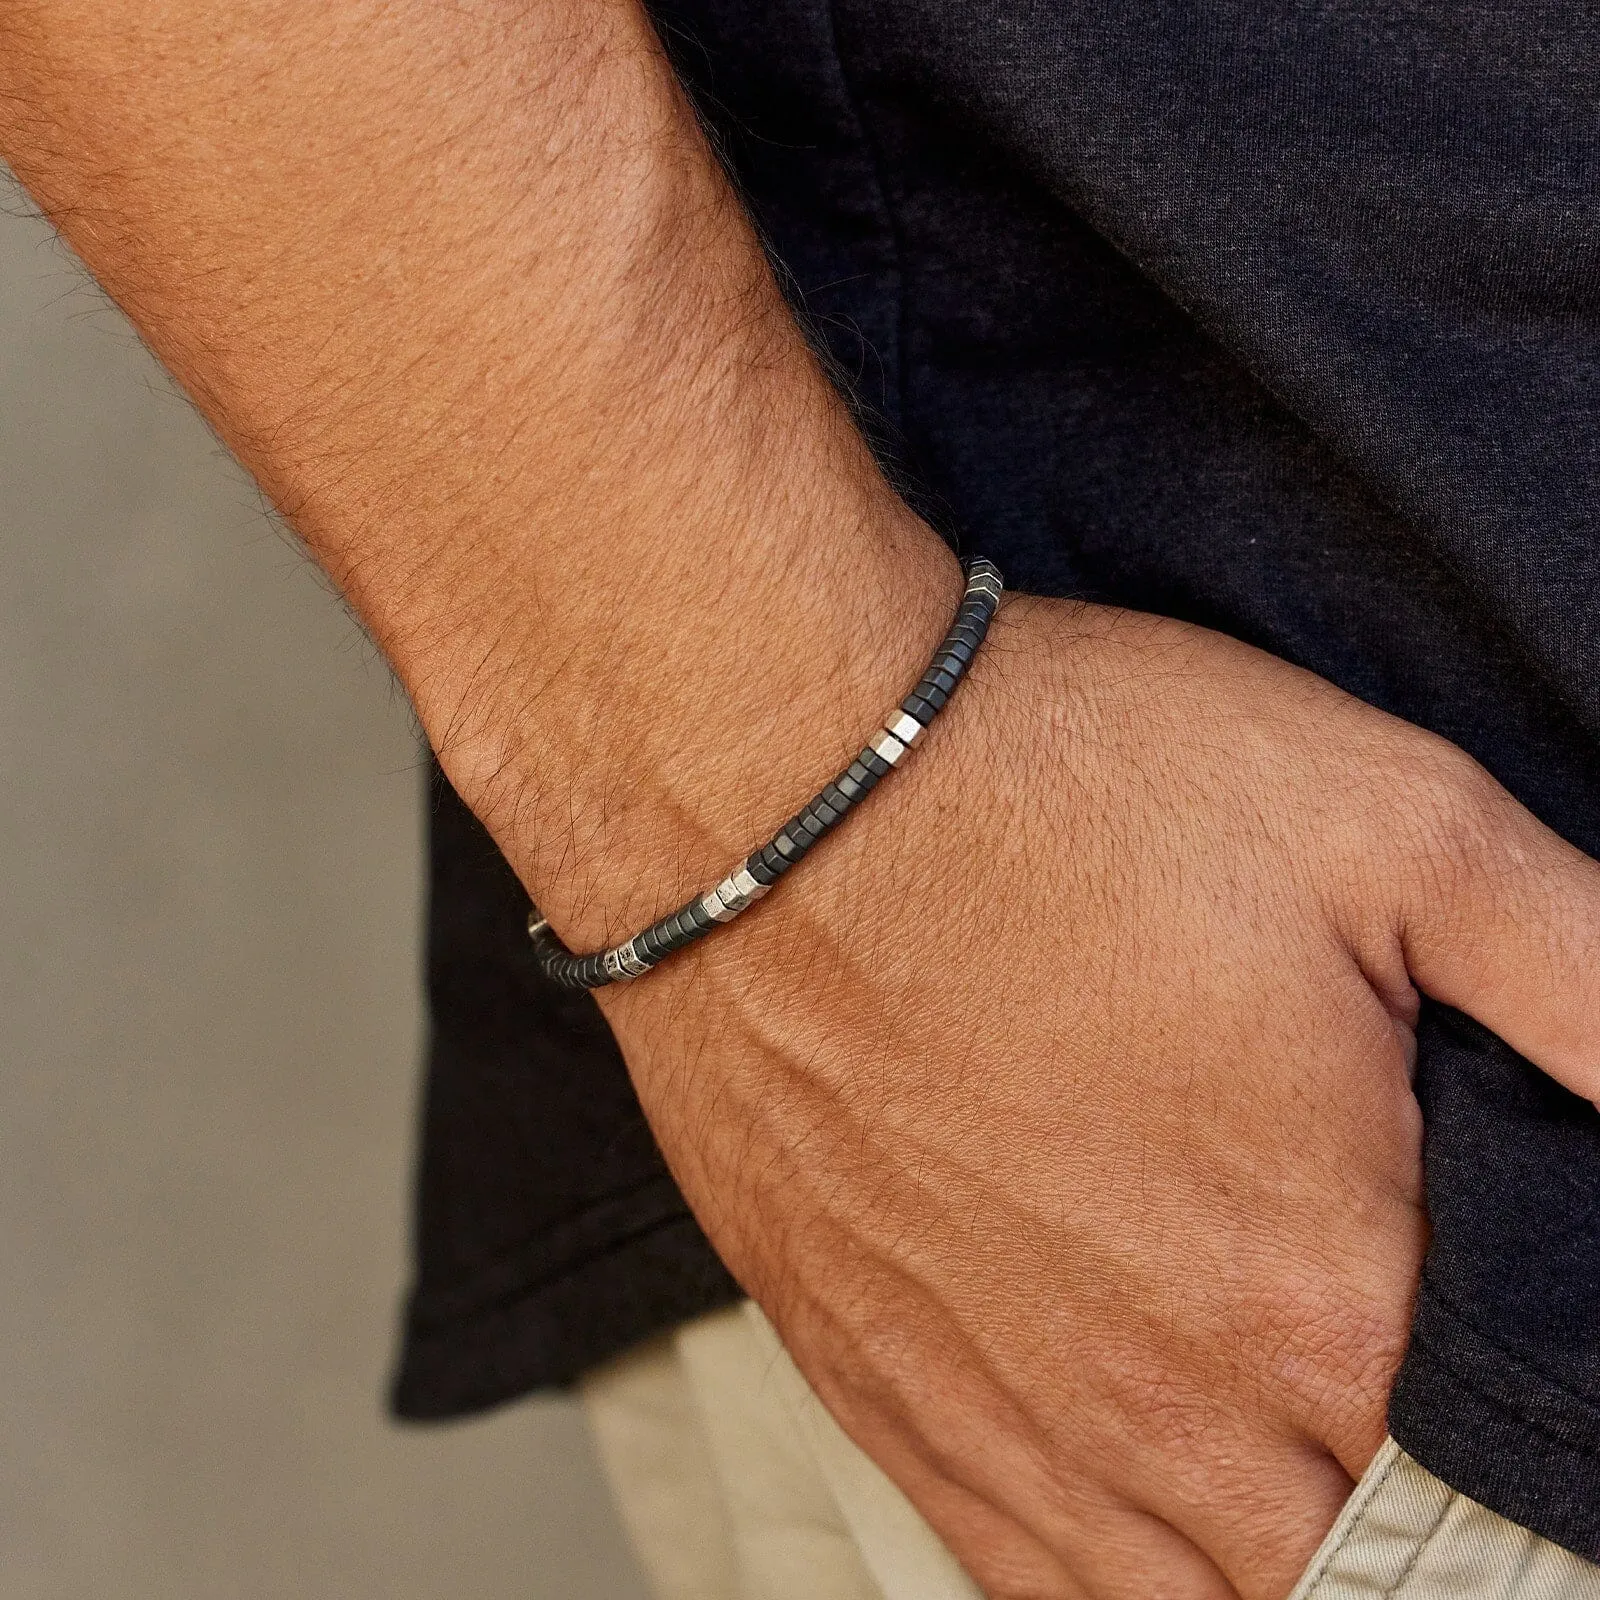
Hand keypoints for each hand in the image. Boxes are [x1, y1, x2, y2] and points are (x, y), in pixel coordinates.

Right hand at [591, 595, 1599, 1599]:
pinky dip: (1112, 1588)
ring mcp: (1010, 1405)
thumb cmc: (1058, 789)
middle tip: (1421, 1453)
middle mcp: (1171, 1395)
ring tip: (1312, 1504)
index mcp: (1327, 1280)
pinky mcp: (881, 1377)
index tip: (1537, 1439)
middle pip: (1360, 1565)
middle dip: (1424, 1533)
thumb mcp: (1391, 819)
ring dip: (1282, 1574)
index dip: (1542, 1463)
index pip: (1509, 1482)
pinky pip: (1022, 1581)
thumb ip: (1597, 975)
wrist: (779, 790)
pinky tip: (1148, 1541)